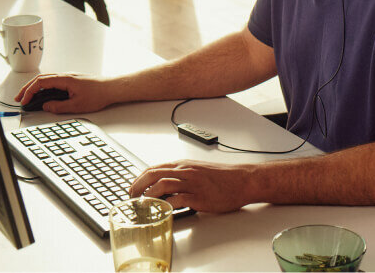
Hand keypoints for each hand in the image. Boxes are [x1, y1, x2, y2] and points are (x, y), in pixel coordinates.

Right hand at [14, 73, 115, 113]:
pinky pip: (54, 82)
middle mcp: (65, 76)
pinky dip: (44, 88)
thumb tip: (46, 106)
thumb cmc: (99, 94)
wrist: (112, 88)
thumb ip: (59, 106)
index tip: (24, 100)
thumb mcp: (77, 105)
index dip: (30, 92)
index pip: (41, 83)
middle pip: (41, 79)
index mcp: (64, 79)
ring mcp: (68, 77)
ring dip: (36, 88)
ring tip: (28, 97)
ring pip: (47, 80)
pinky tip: (43, 95)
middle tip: (19, 98)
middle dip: (28, 88)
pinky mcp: (72, 81)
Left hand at [129, 160, 253, 213]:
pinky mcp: (199, 196)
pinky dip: (166, 205)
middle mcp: (186, 171)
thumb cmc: (223, 177)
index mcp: (184, 165)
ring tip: (142, 204)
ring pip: (162, 184)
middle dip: (138, 185)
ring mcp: (192, 183)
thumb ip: (182, 175)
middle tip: (132, 196)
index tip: (133, 187)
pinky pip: (177, 199)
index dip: (140, 177)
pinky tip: (161, 210)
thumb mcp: (199, 170)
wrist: (242, 180)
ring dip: (149, 195)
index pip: (155, 168)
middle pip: (154, 174)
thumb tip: (166, 185)